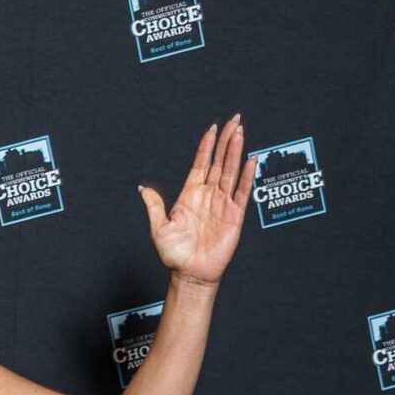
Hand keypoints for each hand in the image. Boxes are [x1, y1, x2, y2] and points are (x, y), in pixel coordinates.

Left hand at [140, 114, 252, 287]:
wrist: (190, 274)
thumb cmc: (174, 254)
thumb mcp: (159, 228)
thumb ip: (154, 205)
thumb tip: (142, 188)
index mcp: (190, 195)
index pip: (201, 164)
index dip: (207, 146)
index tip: (213, 128)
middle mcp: (208, 195)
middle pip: (219, 162)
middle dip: (226, 141)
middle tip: (235, 120)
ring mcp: (222, 204)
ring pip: (231, 172)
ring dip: (236, 152)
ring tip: (241, 132)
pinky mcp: (234, 216)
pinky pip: (242, 192)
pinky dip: (247, 176)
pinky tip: (251, 161)